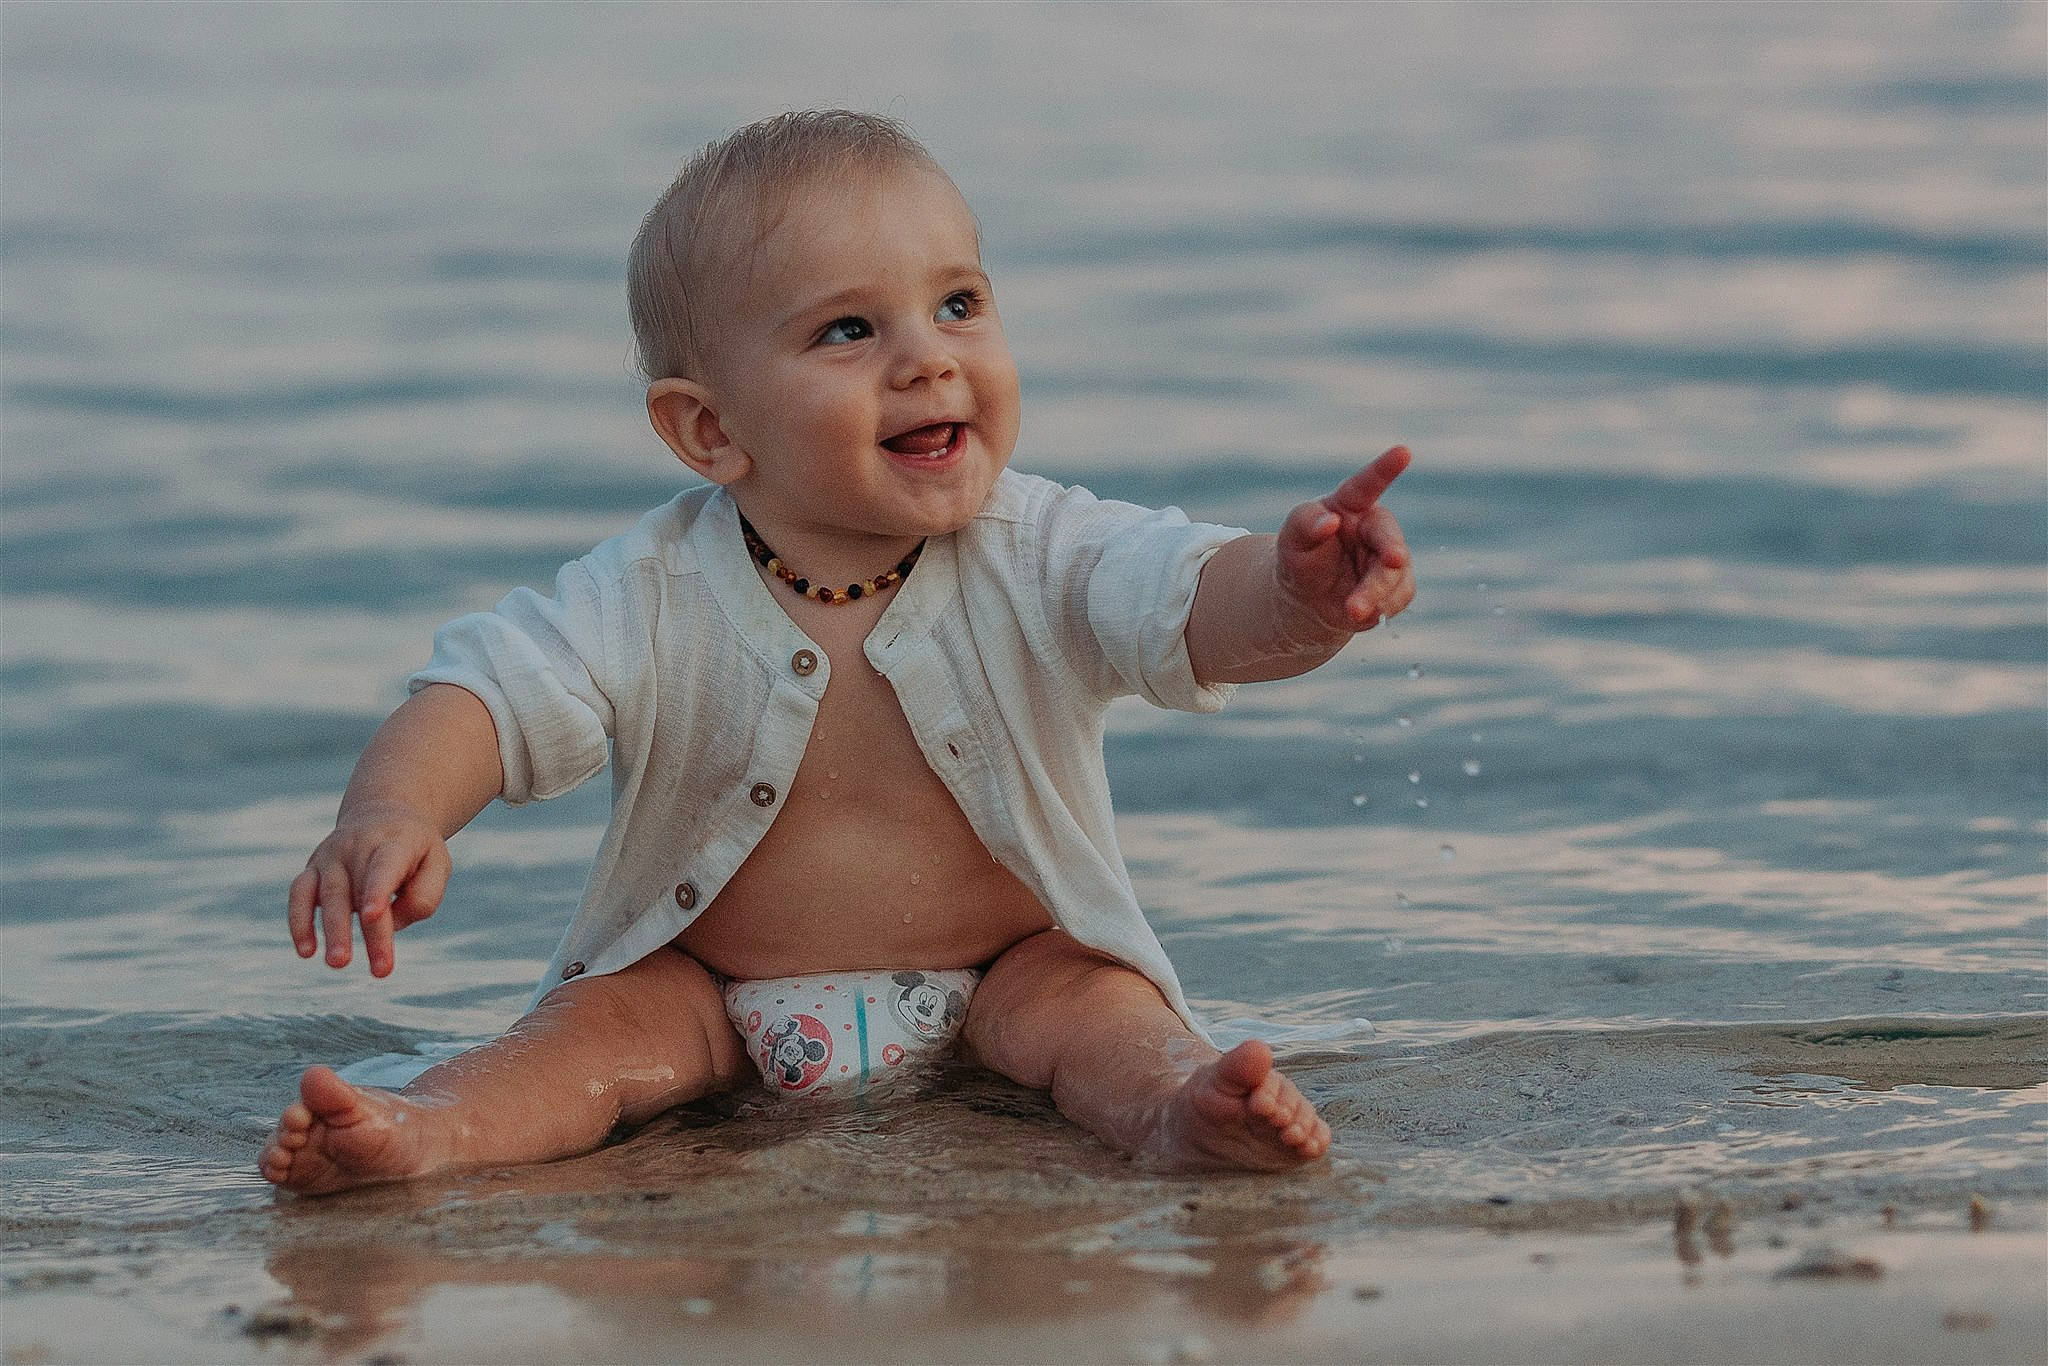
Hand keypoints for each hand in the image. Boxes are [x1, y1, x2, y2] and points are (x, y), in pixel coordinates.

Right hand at [287, 801, 450, 976]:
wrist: (382, 812)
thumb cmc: (415, 850)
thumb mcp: (437, 864)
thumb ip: (424, 896)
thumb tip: (390, 924)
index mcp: (395, 841)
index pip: (384, 866)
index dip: (377, 890)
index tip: (374, 916)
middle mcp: (357, 845)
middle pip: (357, 890)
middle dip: (366, 931)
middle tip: (378, 968)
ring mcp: (331, 856)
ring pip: (327, 894)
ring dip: (331, 931)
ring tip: (338, 963)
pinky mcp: (312, 869)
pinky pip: (298, 894)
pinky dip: (299, 922)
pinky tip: (306, 951)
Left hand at [1274, 445, 1415, 631]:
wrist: (1307, 600)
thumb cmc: (1300, 557)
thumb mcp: (1292, 539)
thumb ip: (1305, 523)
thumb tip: (1330, 521)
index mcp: (1350, 506)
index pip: (1367, 485)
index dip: (1385, 468)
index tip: (1403, 451)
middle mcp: (1374, 528)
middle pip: (1389, 537)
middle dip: (1392, 551)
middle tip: (1394, 560)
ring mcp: (1388, 557)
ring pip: (1396, 573)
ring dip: (1376, 592)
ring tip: (1352, 610)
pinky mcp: (1397, 586)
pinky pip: (1399, 597)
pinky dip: (1381, 607)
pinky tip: (1360, 615)